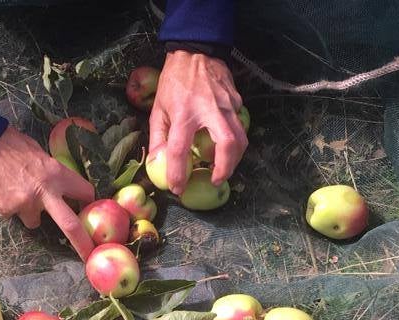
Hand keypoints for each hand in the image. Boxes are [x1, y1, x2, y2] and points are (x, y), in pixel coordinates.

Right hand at [0, 126, 95, 258]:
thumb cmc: (9, 143)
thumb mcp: (38, 153)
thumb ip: (51, 173)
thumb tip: (59, 187)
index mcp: (57, 173)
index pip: (84, 192)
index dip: (87, 203)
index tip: (88, 211)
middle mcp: (45, 192)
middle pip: (70, 225)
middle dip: (82, 243)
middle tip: (89, 256)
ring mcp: (25, 204)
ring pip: (34, 221)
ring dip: (28, 213)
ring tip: (15, 193)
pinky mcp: (6, 211)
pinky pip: (12, 215)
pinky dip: (8, 207)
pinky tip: (0, 192)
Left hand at [149, 50, 247, 193]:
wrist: (196, 51)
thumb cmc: (174, 81)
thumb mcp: (159, 107)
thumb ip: (158, 136)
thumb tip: (157, 162)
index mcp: (184, 113)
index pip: (181, 150)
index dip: (178, 173)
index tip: (178, 188)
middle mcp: (209, 110)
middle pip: (226, 146)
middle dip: (224, 169)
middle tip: (215, 180)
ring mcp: (227, 105)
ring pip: (241, 138)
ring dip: (234, 159)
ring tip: (223, 169)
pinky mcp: (237, 101)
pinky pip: (240, 125)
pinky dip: (236, 140)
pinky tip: (226, 146)